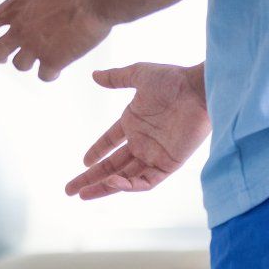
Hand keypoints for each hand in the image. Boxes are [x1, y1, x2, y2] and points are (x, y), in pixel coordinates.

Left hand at [0, 0, 111, 80]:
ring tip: (40, 56)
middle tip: (7, 55)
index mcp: (15, 8)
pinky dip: (49, 73)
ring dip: (29, 62)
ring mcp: (35, 47)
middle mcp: (20, 30)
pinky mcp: (54, 60)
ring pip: (20, 66)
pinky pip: (43, 76)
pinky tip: (56, 67)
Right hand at [64, 63, 209, 199]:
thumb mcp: (139, 74)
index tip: (83, 162)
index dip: (97, 152)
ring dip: (105, 187)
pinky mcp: (168, 164)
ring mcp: (154, 155)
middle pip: (112, 166)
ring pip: (126, 178)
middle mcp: (142, 142)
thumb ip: (116, 77)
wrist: (199, 89)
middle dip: (90, 179)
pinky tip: (113, 183)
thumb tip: (94, 75)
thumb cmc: (173, 80)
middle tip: (69, 189)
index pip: (110, 143)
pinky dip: (129, 185)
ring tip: (83, 194)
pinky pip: (146, 181)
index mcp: (133, 123)